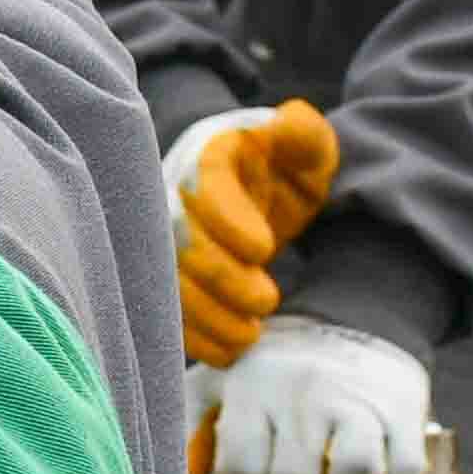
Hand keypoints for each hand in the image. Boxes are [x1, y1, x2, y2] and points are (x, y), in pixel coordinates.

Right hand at [163, 101, 340, 370]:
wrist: (253, 189)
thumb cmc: (283, 166)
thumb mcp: (306, 146)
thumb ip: (305, 134)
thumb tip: (290, 122)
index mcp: (211, 159)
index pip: (205, 187)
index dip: (228, 221)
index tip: (266, 247)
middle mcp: (178, 200)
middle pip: (181, 243)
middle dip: (223, 278)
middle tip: (267, 300)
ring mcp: (166, 242)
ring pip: (168, 283)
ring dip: (207, 317)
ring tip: (250, 335)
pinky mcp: (168, 279)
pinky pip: (168, 313)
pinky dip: (194, 339)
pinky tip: (230, 352)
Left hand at [203, 312, 424, 473]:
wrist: (346, 324)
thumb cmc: (268, 375)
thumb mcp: (217, 390)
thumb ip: (190, 439)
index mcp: (253, 387)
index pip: (243, 466)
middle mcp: (306, 391)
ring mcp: (358, 398)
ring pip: (355, 470)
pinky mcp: (403, 409)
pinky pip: (402, 470)